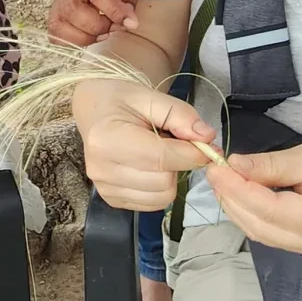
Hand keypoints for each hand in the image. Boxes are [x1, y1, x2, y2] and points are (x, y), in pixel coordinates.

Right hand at [49, 0, 141, 45]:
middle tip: (116, 24)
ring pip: (62, 26)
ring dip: (87, 36)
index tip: (131, 23)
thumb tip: (127, 21)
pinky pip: (56, 34)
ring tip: (104, 28)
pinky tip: (89, 32)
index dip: (115, 12)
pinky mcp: (53, 11)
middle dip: (100, 26)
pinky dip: (74, 40)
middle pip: (75, 12)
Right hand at [74, 78, 215, 210]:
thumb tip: (207, 138)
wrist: (94, 110)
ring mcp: (105, 188)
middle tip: (173, 142)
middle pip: (164, 181)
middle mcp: (101, 168)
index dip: (192, 154)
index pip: (161, 158)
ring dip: (171, 176)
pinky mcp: (111, 200)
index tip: (206, 144)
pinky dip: (160, 188)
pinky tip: (150, 167)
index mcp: (107, 138)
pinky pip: (153, 203)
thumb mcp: (151, 96)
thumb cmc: (121, 100)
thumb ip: (181, 114)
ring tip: (158, 153)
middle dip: (179, 163)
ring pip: (162, 196)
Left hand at [206, 135, 301, 260]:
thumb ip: (270, 166)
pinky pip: (275, 235)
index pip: (267, 210)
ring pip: (264, 234)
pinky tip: (243, 194)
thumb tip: (232, 167)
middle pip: (261, 227)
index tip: (214, 167)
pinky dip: (255, 215)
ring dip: (240, 208)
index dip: (235, 189)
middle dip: (232, 199)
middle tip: (213, 171)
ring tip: (223, 180)